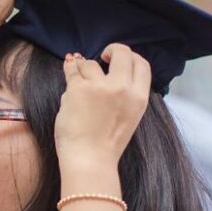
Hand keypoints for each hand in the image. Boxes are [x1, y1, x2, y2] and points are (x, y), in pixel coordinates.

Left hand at [54, 44, 152, 171]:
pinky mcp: (79, 89)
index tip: (118, 61)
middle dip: (111, 50)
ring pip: (91, 63)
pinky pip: (73, 70)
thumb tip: (110, 71)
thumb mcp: (129, 118)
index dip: (129, 57)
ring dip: (83, 69)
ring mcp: (100, 87)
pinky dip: (70, 69)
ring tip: (79, 79)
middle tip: (102, 58)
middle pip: (121, 53)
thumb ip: (125, 95)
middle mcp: (122, 89)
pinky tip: (69, 67)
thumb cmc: (106, 145)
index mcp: (139, 98)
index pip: (141, 63)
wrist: (90, 160)